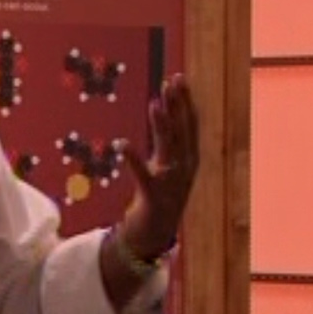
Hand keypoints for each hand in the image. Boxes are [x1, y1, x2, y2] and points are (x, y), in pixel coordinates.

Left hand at [116, 73, 198, 259]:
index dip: (185, 101)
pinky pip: (143, 175)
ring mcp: (171, 183)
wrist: (155, 235)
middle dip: (177, 105)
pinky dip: (133, 159)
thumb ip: (168, 140)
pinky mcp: (153, 197)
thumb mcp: (167, 165)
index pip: (190, 124)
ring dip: (161, 126)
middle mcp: (184, 168)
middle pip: (182, 131)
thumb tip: (164, 110)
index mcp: (189, 159)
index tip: (178, 78)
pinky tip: (122, 144)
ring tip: (154, 104)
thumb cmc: (159, 195)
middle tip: (171, 81)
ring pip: (168, 149)